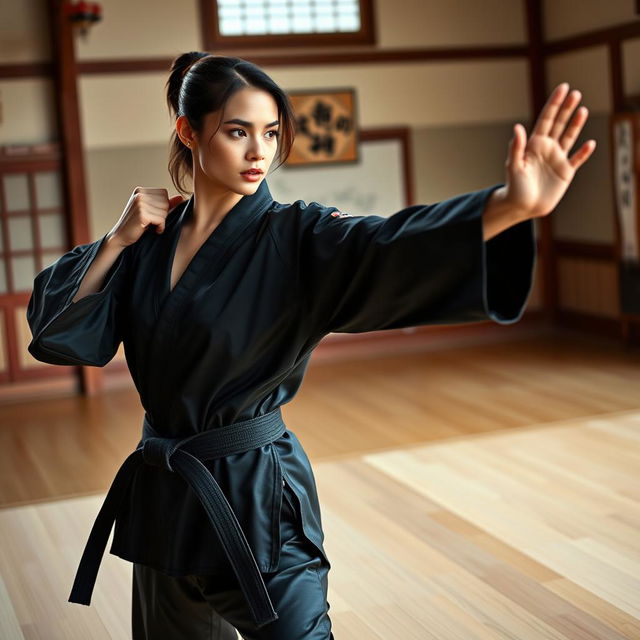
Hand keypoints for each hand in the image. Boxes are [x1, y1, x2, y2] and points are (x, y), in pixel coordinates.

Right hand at [108, 187, 184, 246]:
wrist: (120, 236)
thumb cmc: (137, 224)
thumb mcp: (150, 211)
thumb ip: (165, 203)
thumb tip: (180, 197)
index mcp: (140, 190)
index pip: (164, 194)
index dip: (163, 206)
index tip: (154, 215)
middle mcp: (139, 194)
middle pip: (165, 202)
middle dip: (163, 214)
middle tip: (152, 222)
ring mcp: (140, 203)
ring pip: (164, 211)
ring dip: (161, 221)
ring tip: (152, 226)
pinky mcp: (142, 214)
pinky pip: (161, 219)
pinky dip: (160, 227)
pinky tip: (154, 230)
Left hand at [503, 82, 596, 218]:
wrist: (521, 207)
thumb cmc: (514, 187)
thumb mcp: (513, 166)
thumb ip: (516, 147)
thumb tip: (517, 127)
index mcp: (533, 145)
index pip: (546, 119)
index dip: (555, 104)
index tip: (563, 88)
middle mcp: (546, 149)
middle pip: (559, 124)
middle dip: (567, 109)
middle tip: (576, 93)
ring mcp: (556, 159)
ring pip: (569, 138)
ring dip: (576, 125)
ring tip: (583, 110)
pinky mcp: (565, 172)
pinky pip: (577, 159)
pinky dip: (584, 152)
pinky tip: (590, 143)